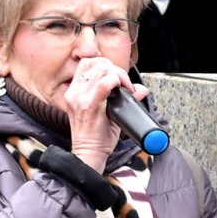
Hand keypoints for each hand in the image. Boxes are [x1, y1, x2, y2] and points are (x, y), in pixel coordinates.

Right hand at [65, 58, 145, 173]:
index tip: (118, 78)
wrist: (89, 155)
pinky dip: (118, 82)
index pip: (87, 63)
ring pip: (101, 69)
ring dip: (118, 75)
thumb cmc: (97, 136)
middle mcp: (74, 92)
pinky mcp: (89, 106)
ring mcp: (80, 98)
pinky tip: (125, 91)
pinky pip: (105, 83)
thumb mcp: (108, 113)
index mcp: (75, 91)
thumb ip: (122, 99)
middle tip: (125, 84)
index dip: (105, 65)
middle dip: (115, 68)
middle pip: (95, 62)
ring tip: (125, 88)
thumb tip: (141, 90)